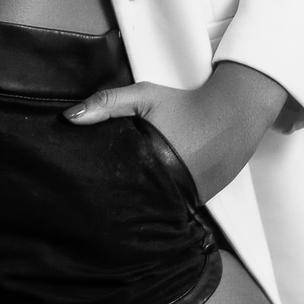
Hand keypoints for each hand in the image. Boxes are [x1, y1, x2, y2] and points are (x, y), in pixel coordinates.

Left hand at [62, 60, 288, 201]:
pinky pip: (178, 205)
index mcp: (155, 166)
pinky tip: (158, 189)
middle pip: (138, 201)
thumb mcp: (144, 96)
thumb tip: (69, 118)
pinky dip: (167, 198)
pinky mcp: (204, 199)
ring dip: (146, 201)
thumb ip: (107, 103)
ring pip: (158, 206)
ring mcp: (192, 198)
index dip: (106, 190)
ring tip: (128, 194)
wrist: (235, 110)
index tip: (90, 190)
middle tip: (104, 194)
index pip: (122, 190)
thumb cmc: (187, 102)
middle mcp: (174, 188)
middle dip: (123, 198)